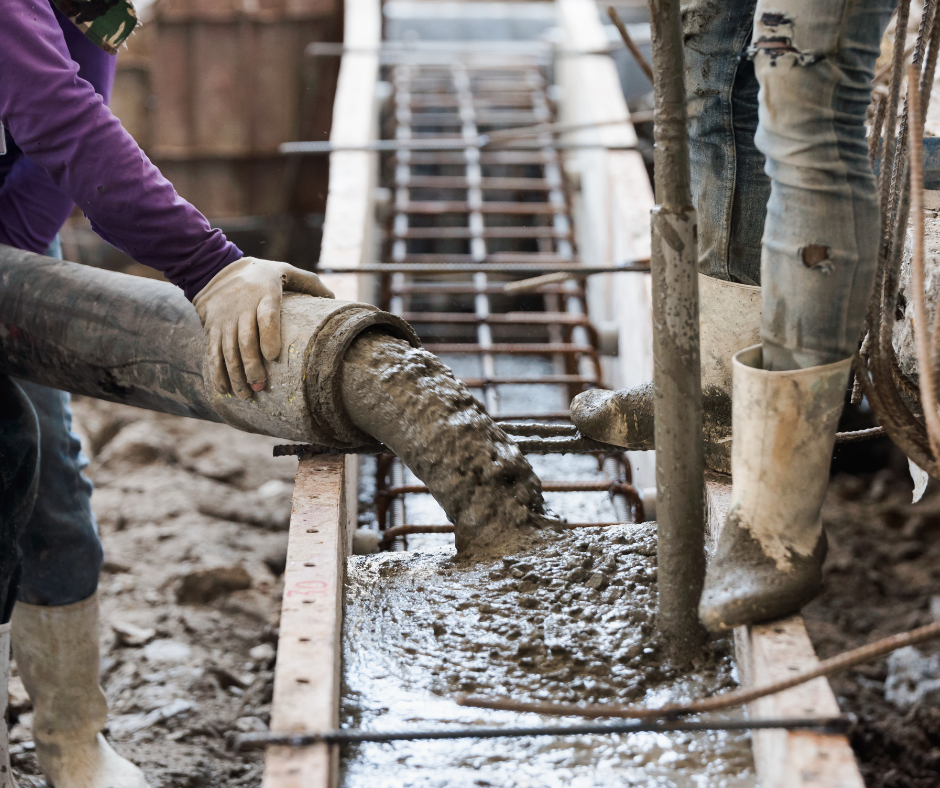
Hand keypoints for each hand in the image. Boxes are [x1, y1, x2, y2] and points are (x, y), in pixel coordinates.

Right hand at [193, 257, 334, 398]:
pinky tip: (224, 389)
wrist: (216, 268)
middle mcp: (242, 307)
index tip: (272, 356)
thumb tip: (332, 298)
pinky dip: (216, 372)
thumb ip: (309, 282)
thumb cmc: (262, 275)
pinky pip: (212, 351)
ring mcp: (225, 319)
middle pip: (246, 339)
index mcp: (265, 294)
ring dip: (235, 374)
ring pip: (228, 349)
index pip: (266, 315)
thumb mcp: (285, 270)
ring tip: (246, 394)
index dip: (268, 335)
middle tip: (260, 385)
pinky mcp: (212, 327)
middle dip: (251, 365)